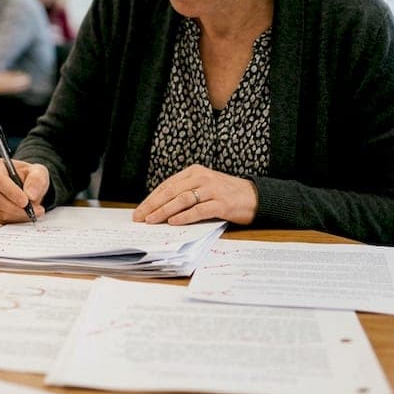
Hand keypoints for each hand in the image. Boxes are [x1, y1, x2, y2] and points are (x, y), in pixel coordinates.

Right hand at [0, 158, 48, 224]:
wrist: (28, 186)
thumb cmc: (29, 176)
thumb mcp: (38, 172)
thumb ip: (36, 179)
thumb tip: (30, 194)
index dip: (11, 192)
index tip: (25, 201)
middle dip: (15, 207)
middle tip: (33, 210)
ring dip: (18, 214)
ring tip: (33, 211)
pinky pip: (1, 219)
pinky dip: (16, 219)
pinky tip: (26, 214)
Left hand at [132, 164, 257, 224]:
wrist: (254, 196)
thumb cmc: (225, 193)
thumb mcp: (203, 186)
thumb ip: (185, 192)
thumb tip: (158, 208)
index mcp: (194, 171)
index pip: (167, 185)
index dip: (151, 198)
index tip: (139, 210)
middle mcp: (202, 177)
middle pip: (171, 192)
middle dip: (153, 205)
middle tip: (140, 217)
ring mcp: (212, 190)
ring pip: (182, 200)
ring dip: (164, 211)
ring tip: (152, 220)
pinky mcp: (221, 204)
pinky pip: (198, 210)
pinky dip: (184, 216)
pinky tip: (173, 222)